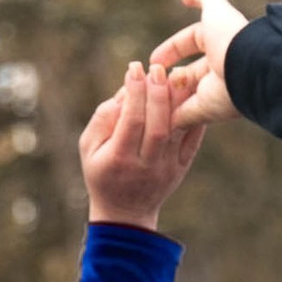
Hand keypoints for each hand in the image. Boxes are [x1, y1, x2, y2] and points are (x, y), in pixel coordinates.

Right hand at [80, 59, 201, 227]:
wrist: (125, 213)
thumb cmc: (101, 173)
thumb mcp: (89, 148)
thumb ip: (102, 119)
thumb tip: (125, 92)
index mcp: (119, 159)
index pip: (131, 121)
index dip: (134, 92)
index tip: (134, 67)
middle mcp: (145, 165)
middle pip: (158, 125)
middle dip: (158, 93)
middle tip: (157, 68)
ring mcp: (167, 168)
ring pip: (178, 131)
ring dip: (178, 100)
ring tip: (176, 74)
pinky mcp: (182, 167)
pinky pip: (192, 139)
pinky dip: (193, 115)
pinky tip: (189, 94)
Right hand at [150, 0, 247, 125]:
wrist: (246, 68)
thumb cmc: (230, 36)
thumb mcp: (215, 9)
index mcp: (220, 42)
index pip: (192, 42)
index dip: (172, 48)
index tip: (153, 58)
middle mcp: (218, 68)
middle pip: (188, 72)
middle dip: (169, 74)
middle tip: (150, 76)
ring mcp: (213, 92)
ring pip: (185, 94)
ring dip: (167, 94)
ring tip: (148, 93)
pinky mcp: (208, 112)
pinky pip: (185, 115)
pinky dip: (170, 116)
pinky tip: (153, 114)